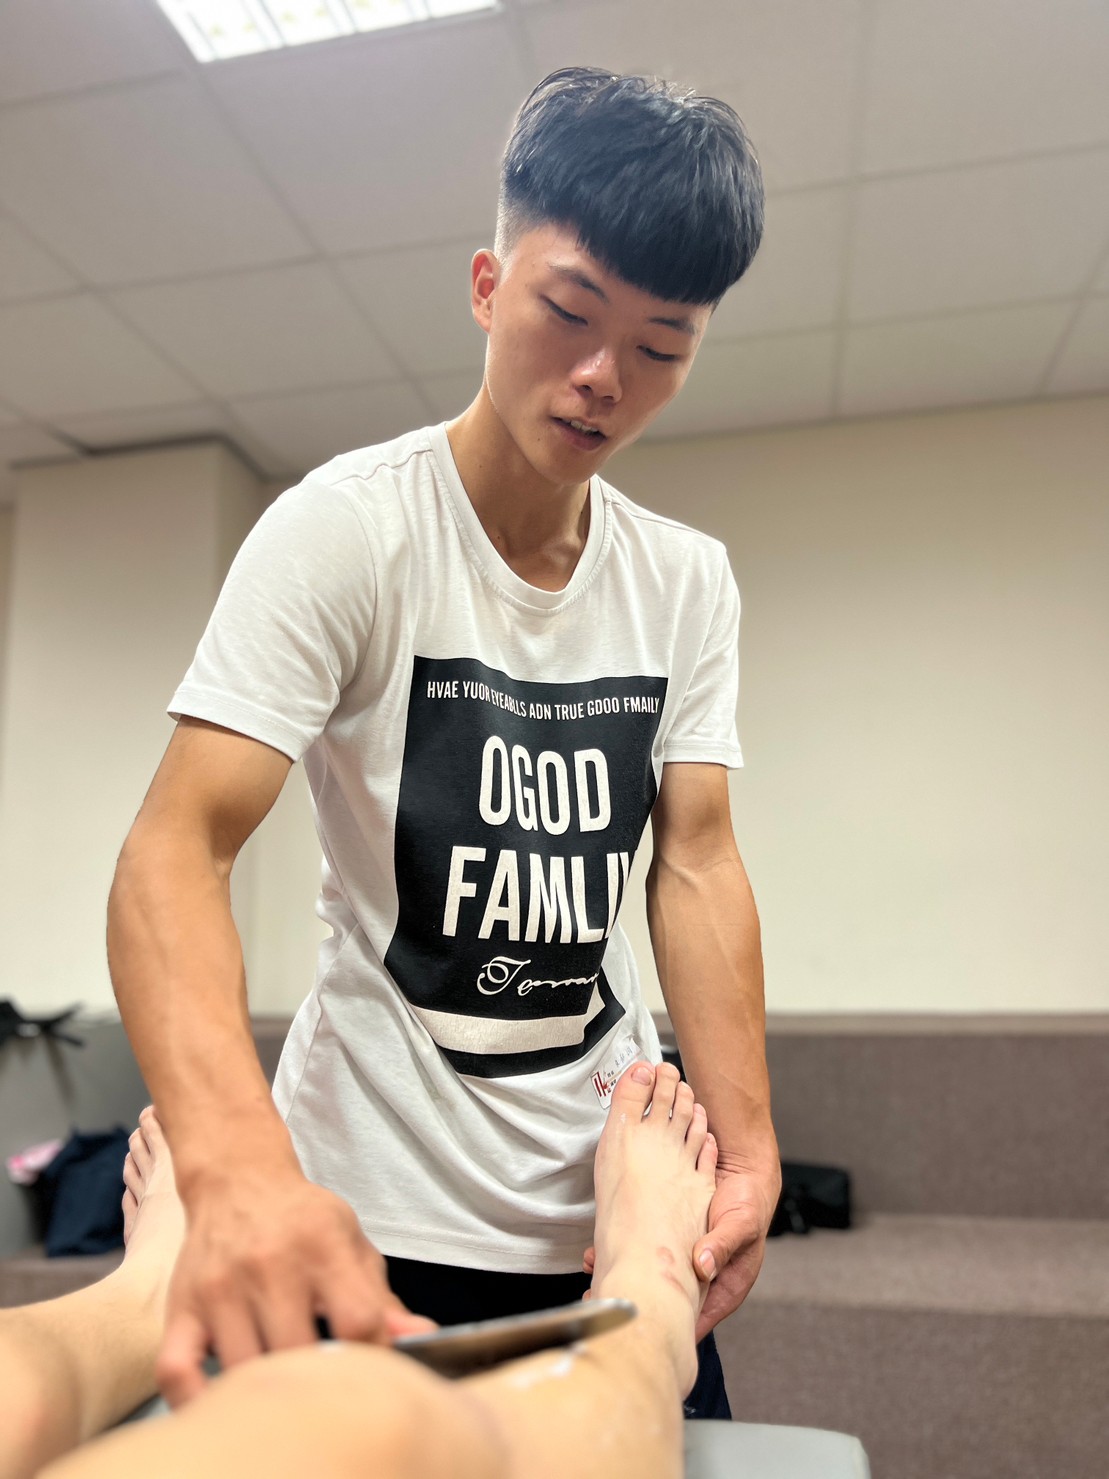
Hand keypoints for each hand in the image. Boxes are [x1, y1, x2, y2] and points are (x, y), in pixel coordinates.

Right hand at [157, 1158, 435, 1406]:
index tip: (372, 1369)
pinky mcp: (181, 1306)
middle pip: (299, 1352)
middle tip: (325, 1387)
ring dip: (265, 1391)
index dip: (373, 1355)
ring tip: (283, 1391)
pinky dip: (195, 1400)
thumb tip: (423, 1337)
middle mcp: (269, 1264)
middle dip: (318, 1380)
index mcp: (322, 1245)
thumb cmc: (303, 1221)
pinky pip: (177, 1370)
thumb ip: (384, 1299)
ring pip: (244, 1371)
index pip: (358, 1320)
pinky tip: (222, 1403)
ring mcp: (220, 1287)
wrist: (238, 1180)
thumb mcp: (352, 1244)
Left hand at [581, 1155, 779, 1341]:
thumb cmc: (748, 1202)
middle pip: (664, 1305)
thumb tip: (703, 1267)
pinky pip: (643, 1255)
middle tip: (599, 1300)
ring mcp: (681, 1264)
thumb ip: (724, 1244)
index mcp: (722, 1290)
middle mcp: (698, 1283)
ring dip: (623, 1275)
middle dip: (634, 1302)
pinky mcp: (667, 1244)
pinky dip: (624, 1253)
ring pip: (649, 1280)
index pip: (692, 1320)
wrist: (739, 1172)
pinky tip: (600, 1250)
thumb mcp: (742, 1223)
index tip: (635, 1323)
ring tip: (592, 1271)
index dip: (664, 1325)